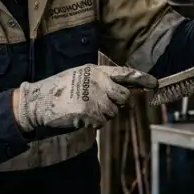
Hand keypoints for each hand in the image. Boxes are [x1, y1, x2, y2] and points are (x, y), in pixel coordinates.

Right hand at [12, 64, 157, 132]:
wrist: (38, 101)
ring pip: (112, 112)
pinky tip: (78, 116)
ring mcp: (95, 97)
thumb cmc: (58, 90)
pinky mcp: (90, 112)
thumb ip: (100, 81)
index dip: (141, 78)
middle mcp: (98, 82)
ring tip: (82, 108)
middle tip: (98, 104)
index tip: (155, 83)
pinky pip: (101, 122)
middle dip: (115, 103)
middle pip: (123, 97)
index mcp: (96, 71)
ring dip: (101, 114)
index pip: (124, 73)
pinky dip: (92, 123)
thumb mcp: (80, 77)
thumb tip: (122, 92)